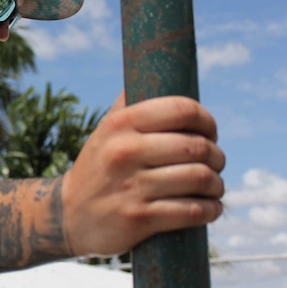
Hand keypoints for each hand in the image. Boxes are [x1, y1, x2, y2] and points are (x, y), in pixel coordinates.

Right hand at [62, 91, 224, 256]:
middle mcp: (125, 152)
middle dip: (217, 156)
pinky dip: (210, 209)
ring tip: (214, 186)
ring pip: (200, 179)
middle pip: (197, 147)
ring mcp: (132, 187)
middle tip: (215, 162)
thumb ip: (129, 105)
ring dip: (217, 184)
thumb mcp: (105, 132)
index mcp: (121, 125)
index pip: (181, 109)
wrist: (69, 216)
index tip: (209, 132)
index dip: (206, 120)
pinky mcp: (139, 219)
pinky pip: (193, 211)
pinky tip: (210, 207)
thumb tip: (153, 69)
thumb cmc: (99, 168)